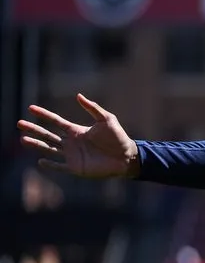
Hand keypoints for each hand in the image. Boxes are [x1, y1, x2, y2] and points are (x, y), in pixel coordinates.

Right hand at [17, 94, 139, 178]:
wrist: (127, 156)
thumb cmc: (118, 137)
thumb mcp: (106, 119)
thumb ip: (93, 108)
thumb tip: (78, 95)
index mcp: (77, 130)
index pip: (56, 121)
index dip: (44, 115)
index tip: (31, 108)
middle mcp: (71, 142)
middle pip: (48, 135)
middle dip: (34, 129)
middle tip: (19, 123)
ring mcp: (72, 155)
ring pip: (49, 149)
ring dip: (36, 145)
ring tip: (23, 139)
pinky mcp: (76, 168)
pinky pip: (60, 166)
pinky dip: (51, 165)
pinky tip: (41, 161)